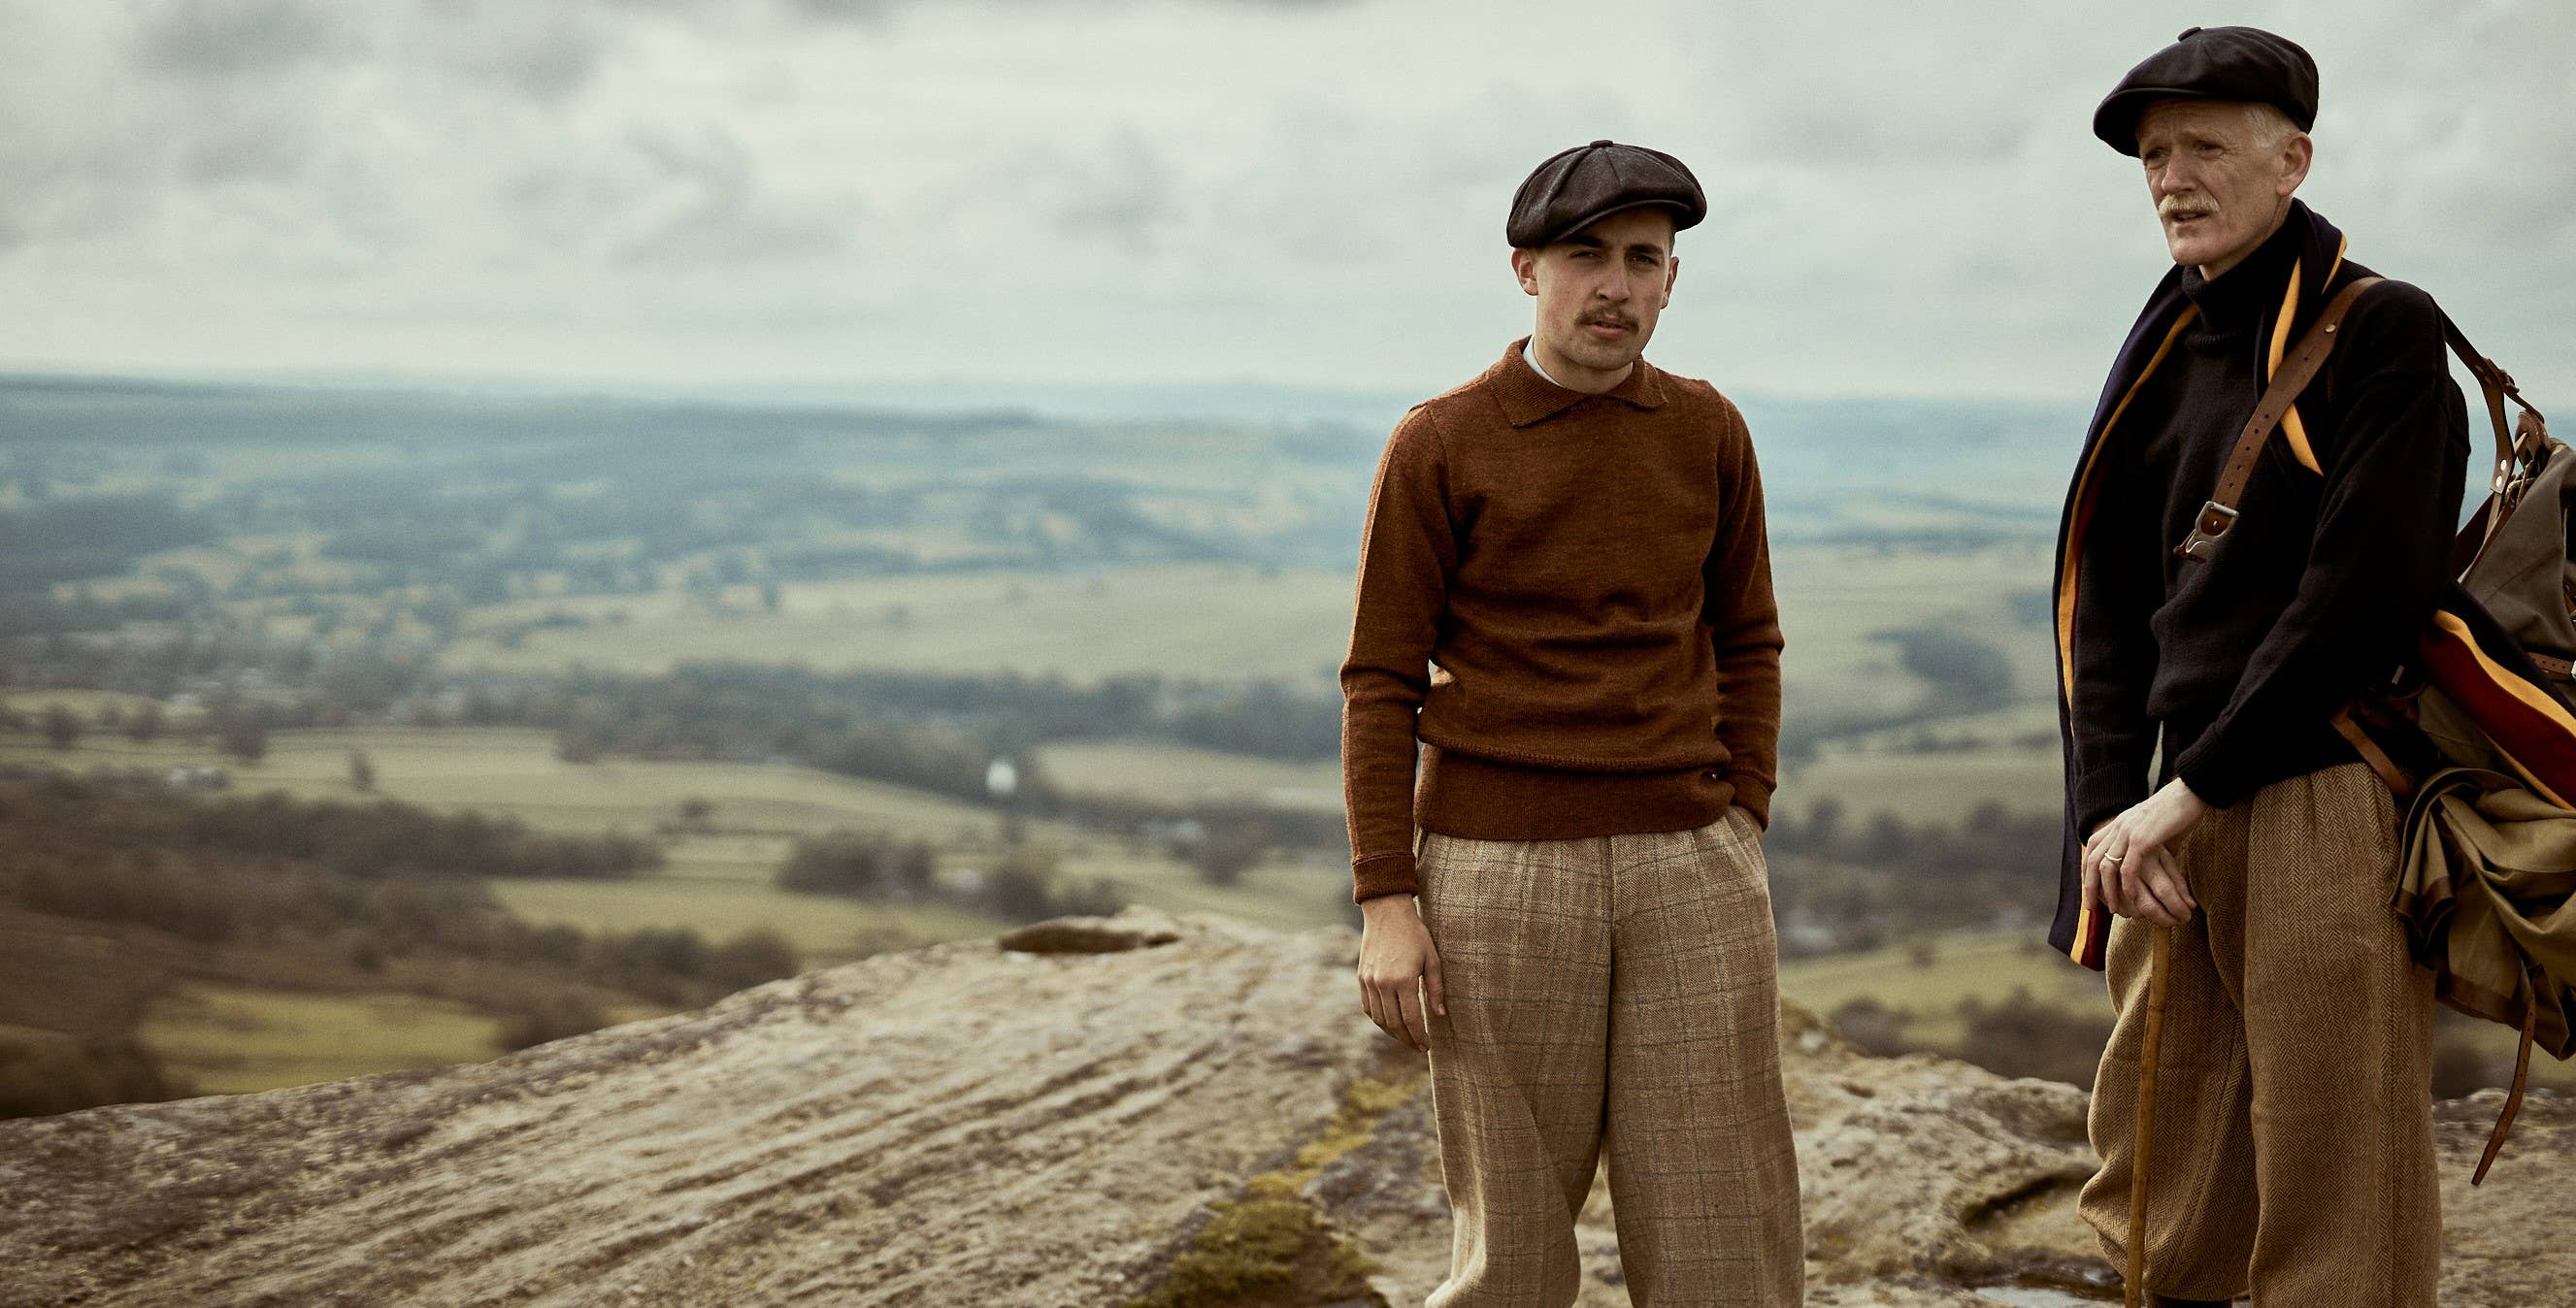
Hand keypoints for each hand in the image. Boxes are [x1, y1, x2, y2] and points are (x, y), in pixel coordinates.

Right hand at [1357, 894, 1444, 1051]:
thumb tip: (1439, 1015)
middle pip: (1394, 1023)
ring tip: (1406, 1038)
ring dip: (1392, 1033)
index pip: (1411, 1019)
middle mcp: (1383, 983)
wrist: (1387, 913)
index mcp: (1403, 979)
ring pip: (1379, 1018)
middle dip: (1407, 1039)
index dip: (1419, 1036)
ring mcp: (1369, 981)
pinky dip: (1378, 1019)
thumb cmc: (1415, 934)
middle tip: (1418, 1047)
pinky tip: (1389, 1023)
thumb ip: (1435, 989)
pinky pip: (1367, 1007)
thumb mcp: (1432, 959)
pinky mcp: (1362, 977)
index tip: (1426, 1046)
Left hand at [2080, 778, 2209, 928]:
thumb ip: (2144, 843)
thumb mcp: (2152, 827)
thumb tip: (2146, 864)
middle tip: (2090, 906)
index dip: (2087, 870)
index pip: (2092, 849)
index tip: (2088, 889)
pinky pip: (2128, 868)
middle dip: (2089, 885)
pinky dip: (2126, 886)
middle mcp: (2118, 827)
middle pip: (2093, 860)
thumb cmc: (2178, 812)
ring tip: (2112, 909)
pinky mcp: (2142, 839)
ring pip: (2106, 866)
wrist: (2191, 792)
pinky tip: (2130, 899)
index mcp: (2118, 823)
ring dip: (2106, 890)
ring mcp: (2128, 832)